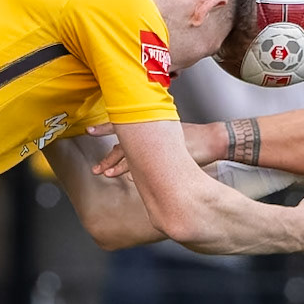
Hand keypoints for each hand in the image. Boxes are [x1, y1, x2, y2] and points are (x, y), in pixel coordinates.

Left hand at [90, 121, 224, 178]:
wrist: (213, 140)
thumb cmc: (194, 137)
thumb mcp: (169, 131)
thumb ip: (152, 138)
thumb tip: (140, 148)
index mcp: (149, 125)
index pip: (121, 125)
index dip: (105, 128)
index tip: (89, 131)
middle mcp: (150, 134)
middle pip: (122, 146)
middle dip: (106, 157)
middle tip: (95, 168)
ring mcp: (156, 147)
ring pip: (130, 157)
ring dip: (117, 166)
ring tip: (105, 174)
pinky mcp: (165, 158)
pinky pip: (146, 168)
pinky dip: (134, 173)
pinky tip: (128, 179)